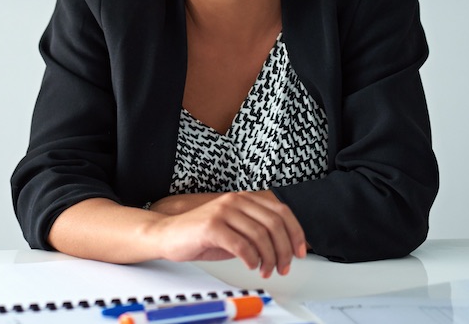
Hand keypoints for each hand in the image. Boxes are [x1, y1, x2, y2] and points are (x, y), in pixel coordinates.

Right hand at [145, 191, 306, 277]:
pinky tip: (250, 265)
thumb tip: (285, 247)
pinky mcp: (211, 226)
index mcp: (243, 199)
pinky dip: (251, 259)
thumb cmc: (201, 234)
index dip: (296, 233)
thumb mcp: (235, 228)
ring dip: (268, 258)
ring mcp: (222, 211)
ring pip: (260, 235)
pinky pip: (242, 245)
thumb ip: (257, 231)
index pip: (281, 211)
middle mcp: (235, 200)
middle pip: (274, 224)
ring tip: (266, 270)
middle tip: (284, 266)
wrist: (168, 234)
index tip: (300, 251)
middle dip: (284, 250)